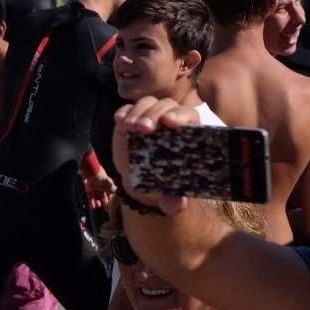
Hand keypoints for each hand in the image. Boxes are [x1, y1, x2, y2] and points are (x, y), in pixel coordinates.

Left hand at [83, 166, 115, 209]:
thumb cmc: (103, 180)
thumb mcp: (111, 187)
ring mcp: (95, 187)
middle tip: (106, 209)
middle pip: (103, 196)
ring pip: (96, 196)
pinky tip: (93, 207)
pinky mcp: (88, 188)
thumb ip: (114, 192)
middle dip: (105, 202)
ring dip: (97, 202)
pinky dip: (91, 202)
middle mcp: (102, 186)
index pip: (110, 194)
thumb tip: (118, 197)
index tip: (111, 207)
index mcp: (108, 185)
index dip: (111, 200)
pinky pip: (90, 196)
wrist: (93, 174)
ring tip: (98, 206)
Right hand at [111, 97, 201, 212]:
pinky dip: (123, 112)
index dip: (181, 116)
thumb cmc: (162, 182)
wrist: (140, 180)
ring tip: (131, 127)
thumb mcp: (170, 193)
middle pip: (167, 106)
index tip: (170, 123)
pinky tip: (120, 121)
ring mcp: (149, 119)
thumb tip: (172, 206)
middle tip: (144, 128)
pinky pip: (127, 109)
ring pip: (148, 103)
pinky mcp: (130, 119)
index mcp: (186, 135)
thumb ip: (174, 199)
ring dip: (139, 111)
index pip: (189, 116)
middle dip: (156, 114)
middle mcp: (168, 122)